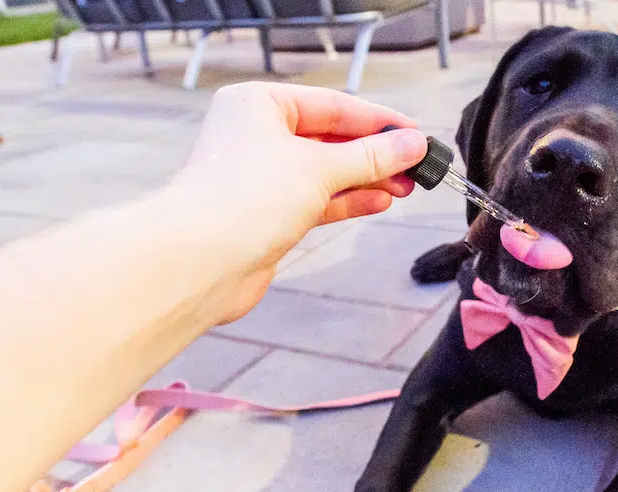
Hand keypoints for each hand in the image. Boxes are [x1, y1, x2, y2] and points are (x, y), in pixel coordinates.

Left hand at [163, 81, 427, 322]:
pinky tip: (379, 201)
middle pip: (330, 138)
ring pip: (326, 171)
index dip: (378, 122)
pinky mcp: (267, 213)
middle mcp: (256, 134)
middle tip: (417, 166)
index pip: (333, 106)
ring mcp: (261, 176)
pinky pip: (317, 199)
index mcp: (259, 104)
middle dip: (375, 154)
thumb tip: (414, 145)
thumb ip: (372, 156)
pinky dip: (347, 200)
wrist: (200, 261)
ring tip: (405, 187)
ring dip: (366, 178)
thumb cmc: (245, 199)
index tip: (416, 135)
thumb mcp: (320, 168)